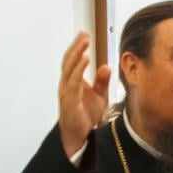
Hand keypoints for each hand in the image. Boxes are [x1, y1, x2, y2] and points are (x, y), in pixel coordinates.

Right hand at [58, 31, 111, 158]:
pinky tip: (85, 59)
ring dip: (76, 53)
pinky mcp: (69, 100)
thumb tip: (105, 66)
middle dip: (76, 46)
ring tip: (84, 42)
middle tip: (84, 33)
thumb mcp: (99, 96)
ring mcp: (66, 92)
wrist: (80, 138)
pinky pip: (73, 81)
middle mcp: (66, 85)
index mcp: (72, 82)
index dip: (77, 47)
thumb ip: (102, 81)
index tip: (84, 34)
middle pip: (68, 61)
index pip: (72, 61)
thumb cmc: (86, 117)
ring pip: (69, 68)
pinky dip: (79, 69)